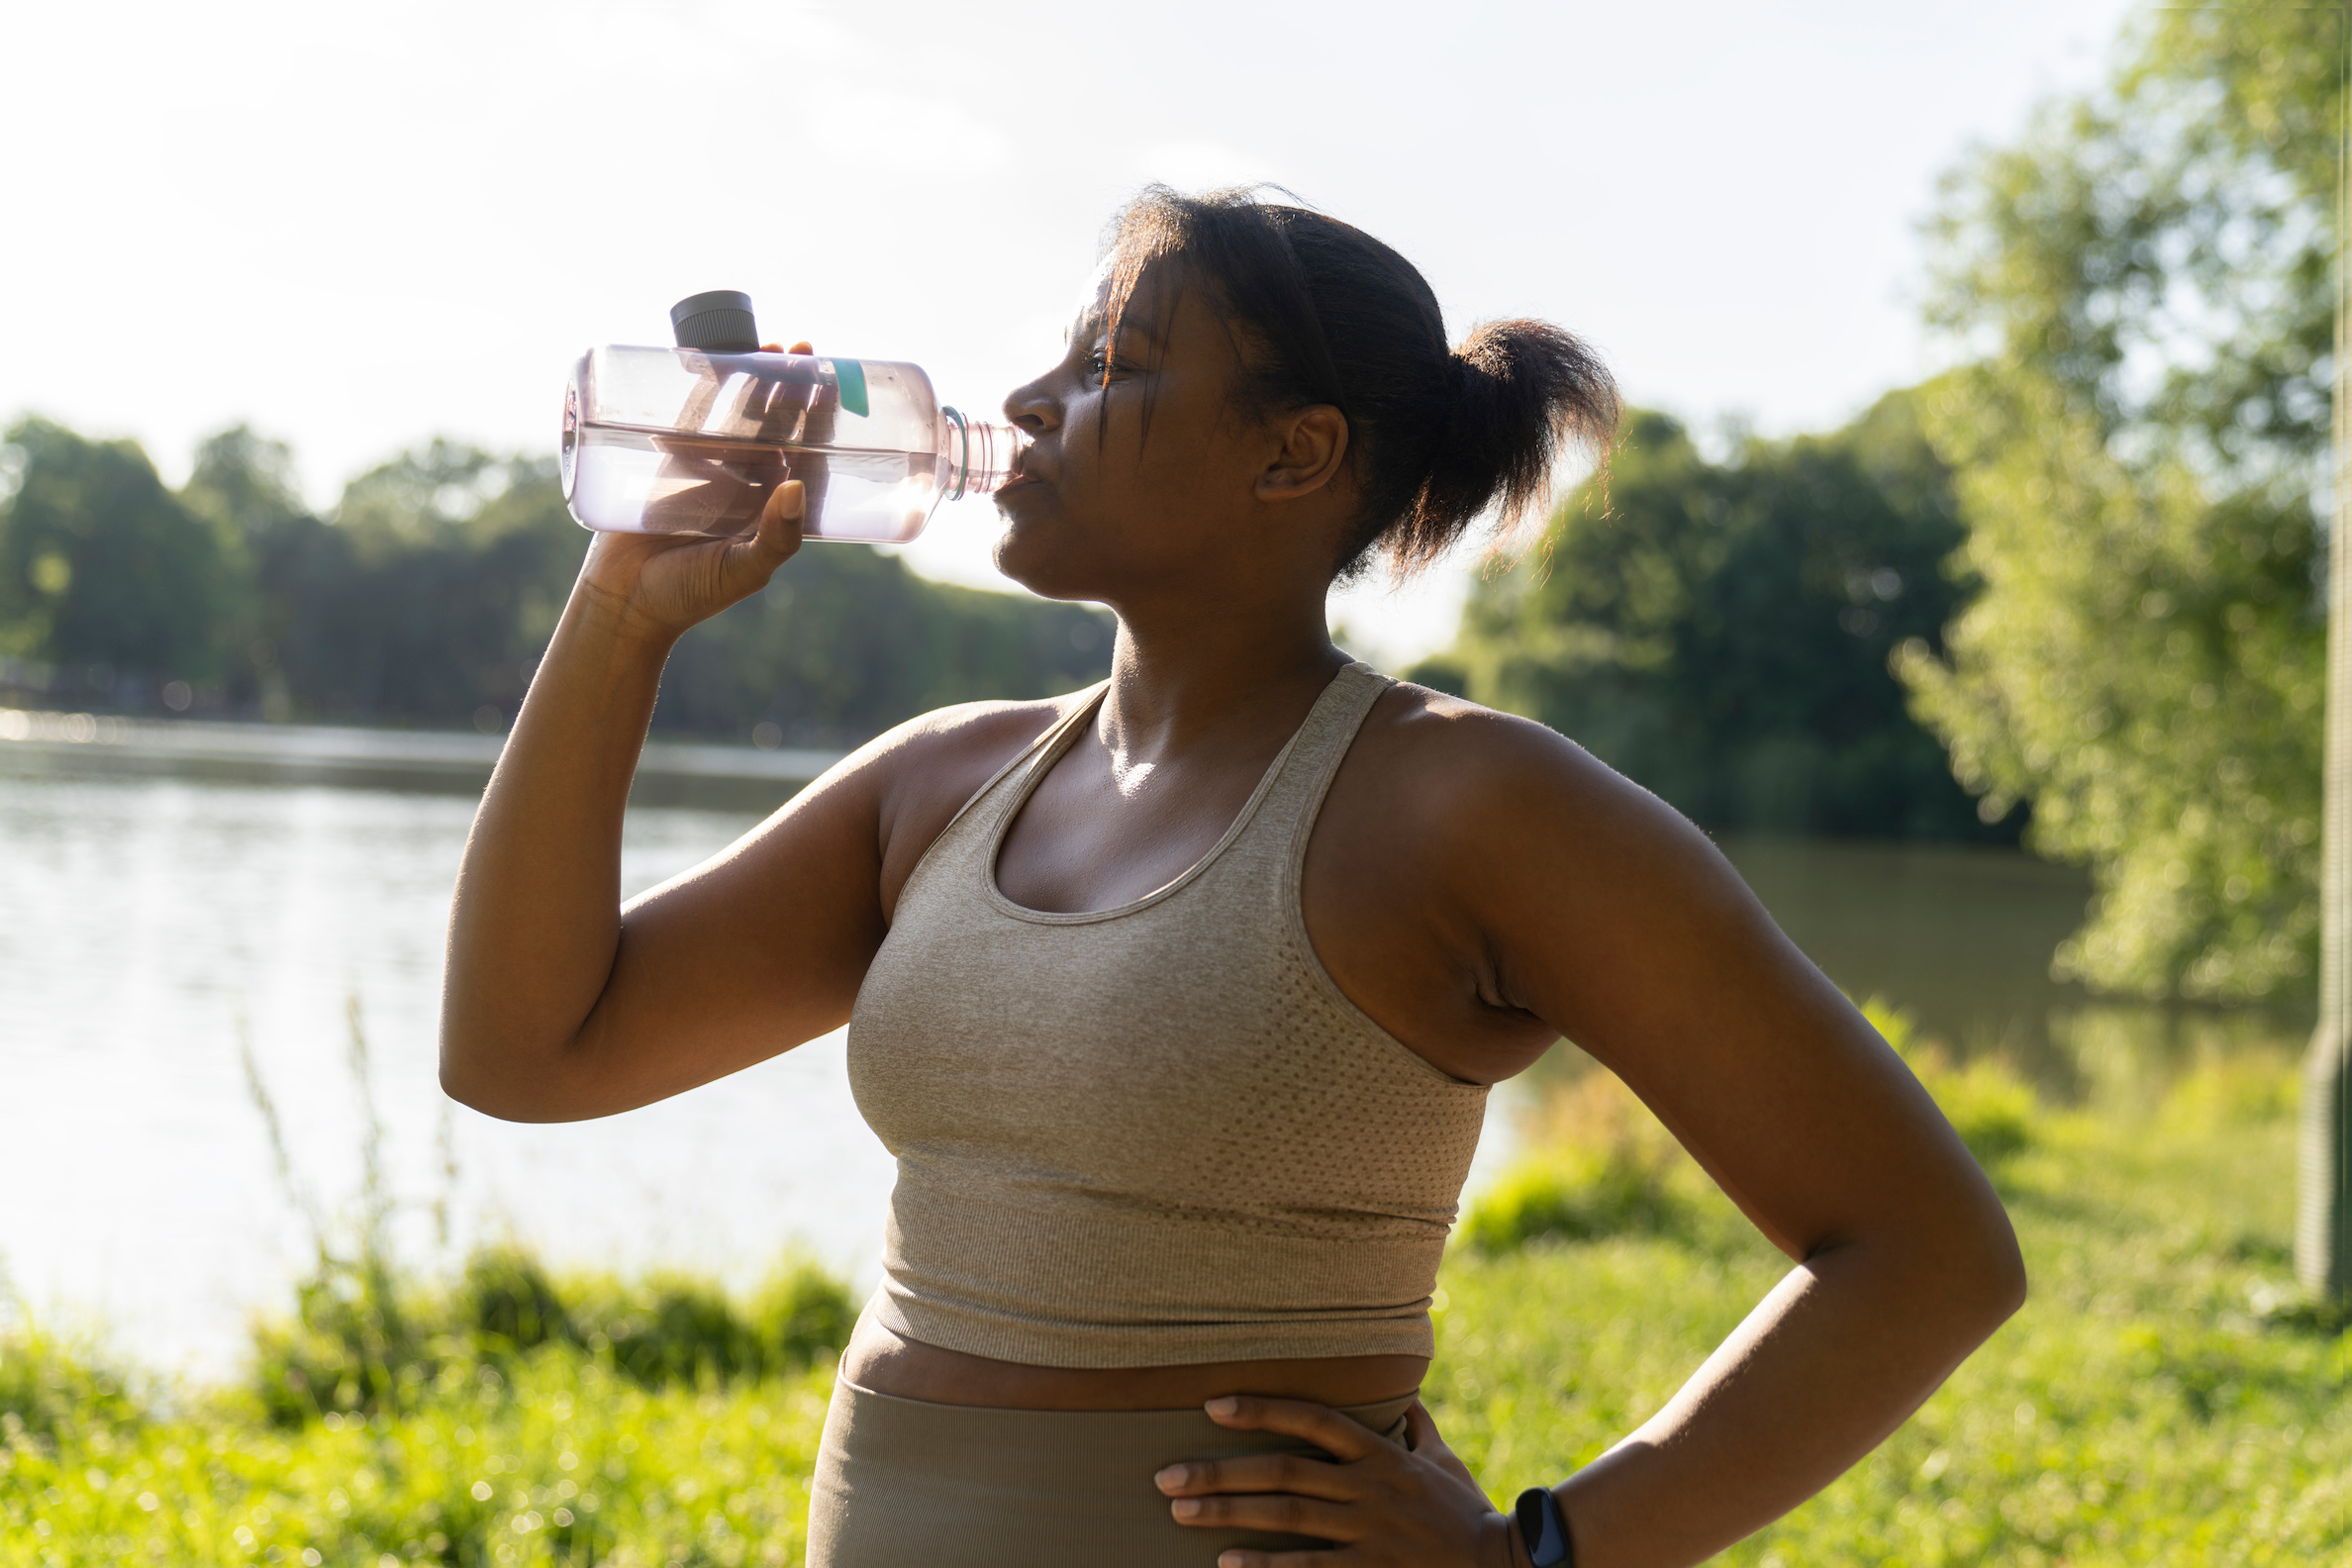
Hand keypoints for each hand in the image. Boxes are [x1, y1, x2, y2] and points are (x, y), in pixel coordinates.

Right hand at [575, 340, 812, 643]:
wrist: (624, 601)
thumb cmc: (690, 594)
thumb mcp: (743, 570)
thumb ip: (775, 538)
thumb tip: (795, 486)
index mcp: (772, 504)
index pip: (805, 452)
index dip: (819, 418)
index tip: (831, 382)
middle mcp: (745, 481)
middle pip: (772, 423)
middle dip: (786, 387)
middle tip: (797, 350)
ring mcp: (706, 468)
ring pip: (732, 414)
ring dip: (746, 380)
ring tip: (760, 347)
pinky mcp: (667, 460)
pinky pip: (686, 417)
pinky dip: (696, 390)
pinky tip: (706, 360)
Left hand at [1156, 1395, 1527, 1567]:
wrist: (1505, 1567)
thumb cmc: (1466, 1510)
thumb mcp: (1441, 1458)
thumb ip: (1414, 1425)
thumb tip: (1399, 1391)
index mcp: (1381, 1454)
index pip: (1314, 1419)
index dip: (1262, 1409)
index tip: (1212, 1406)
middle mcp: (1368, 1488)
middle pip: (1283, 1472)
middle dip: (1219, 1472)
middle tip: (1166, 1476)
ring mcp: (1367, 1533)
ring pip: (1286, 1517)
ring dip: (1228, 1514)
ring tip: (1180, 1513)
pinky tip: (1228, 1566)